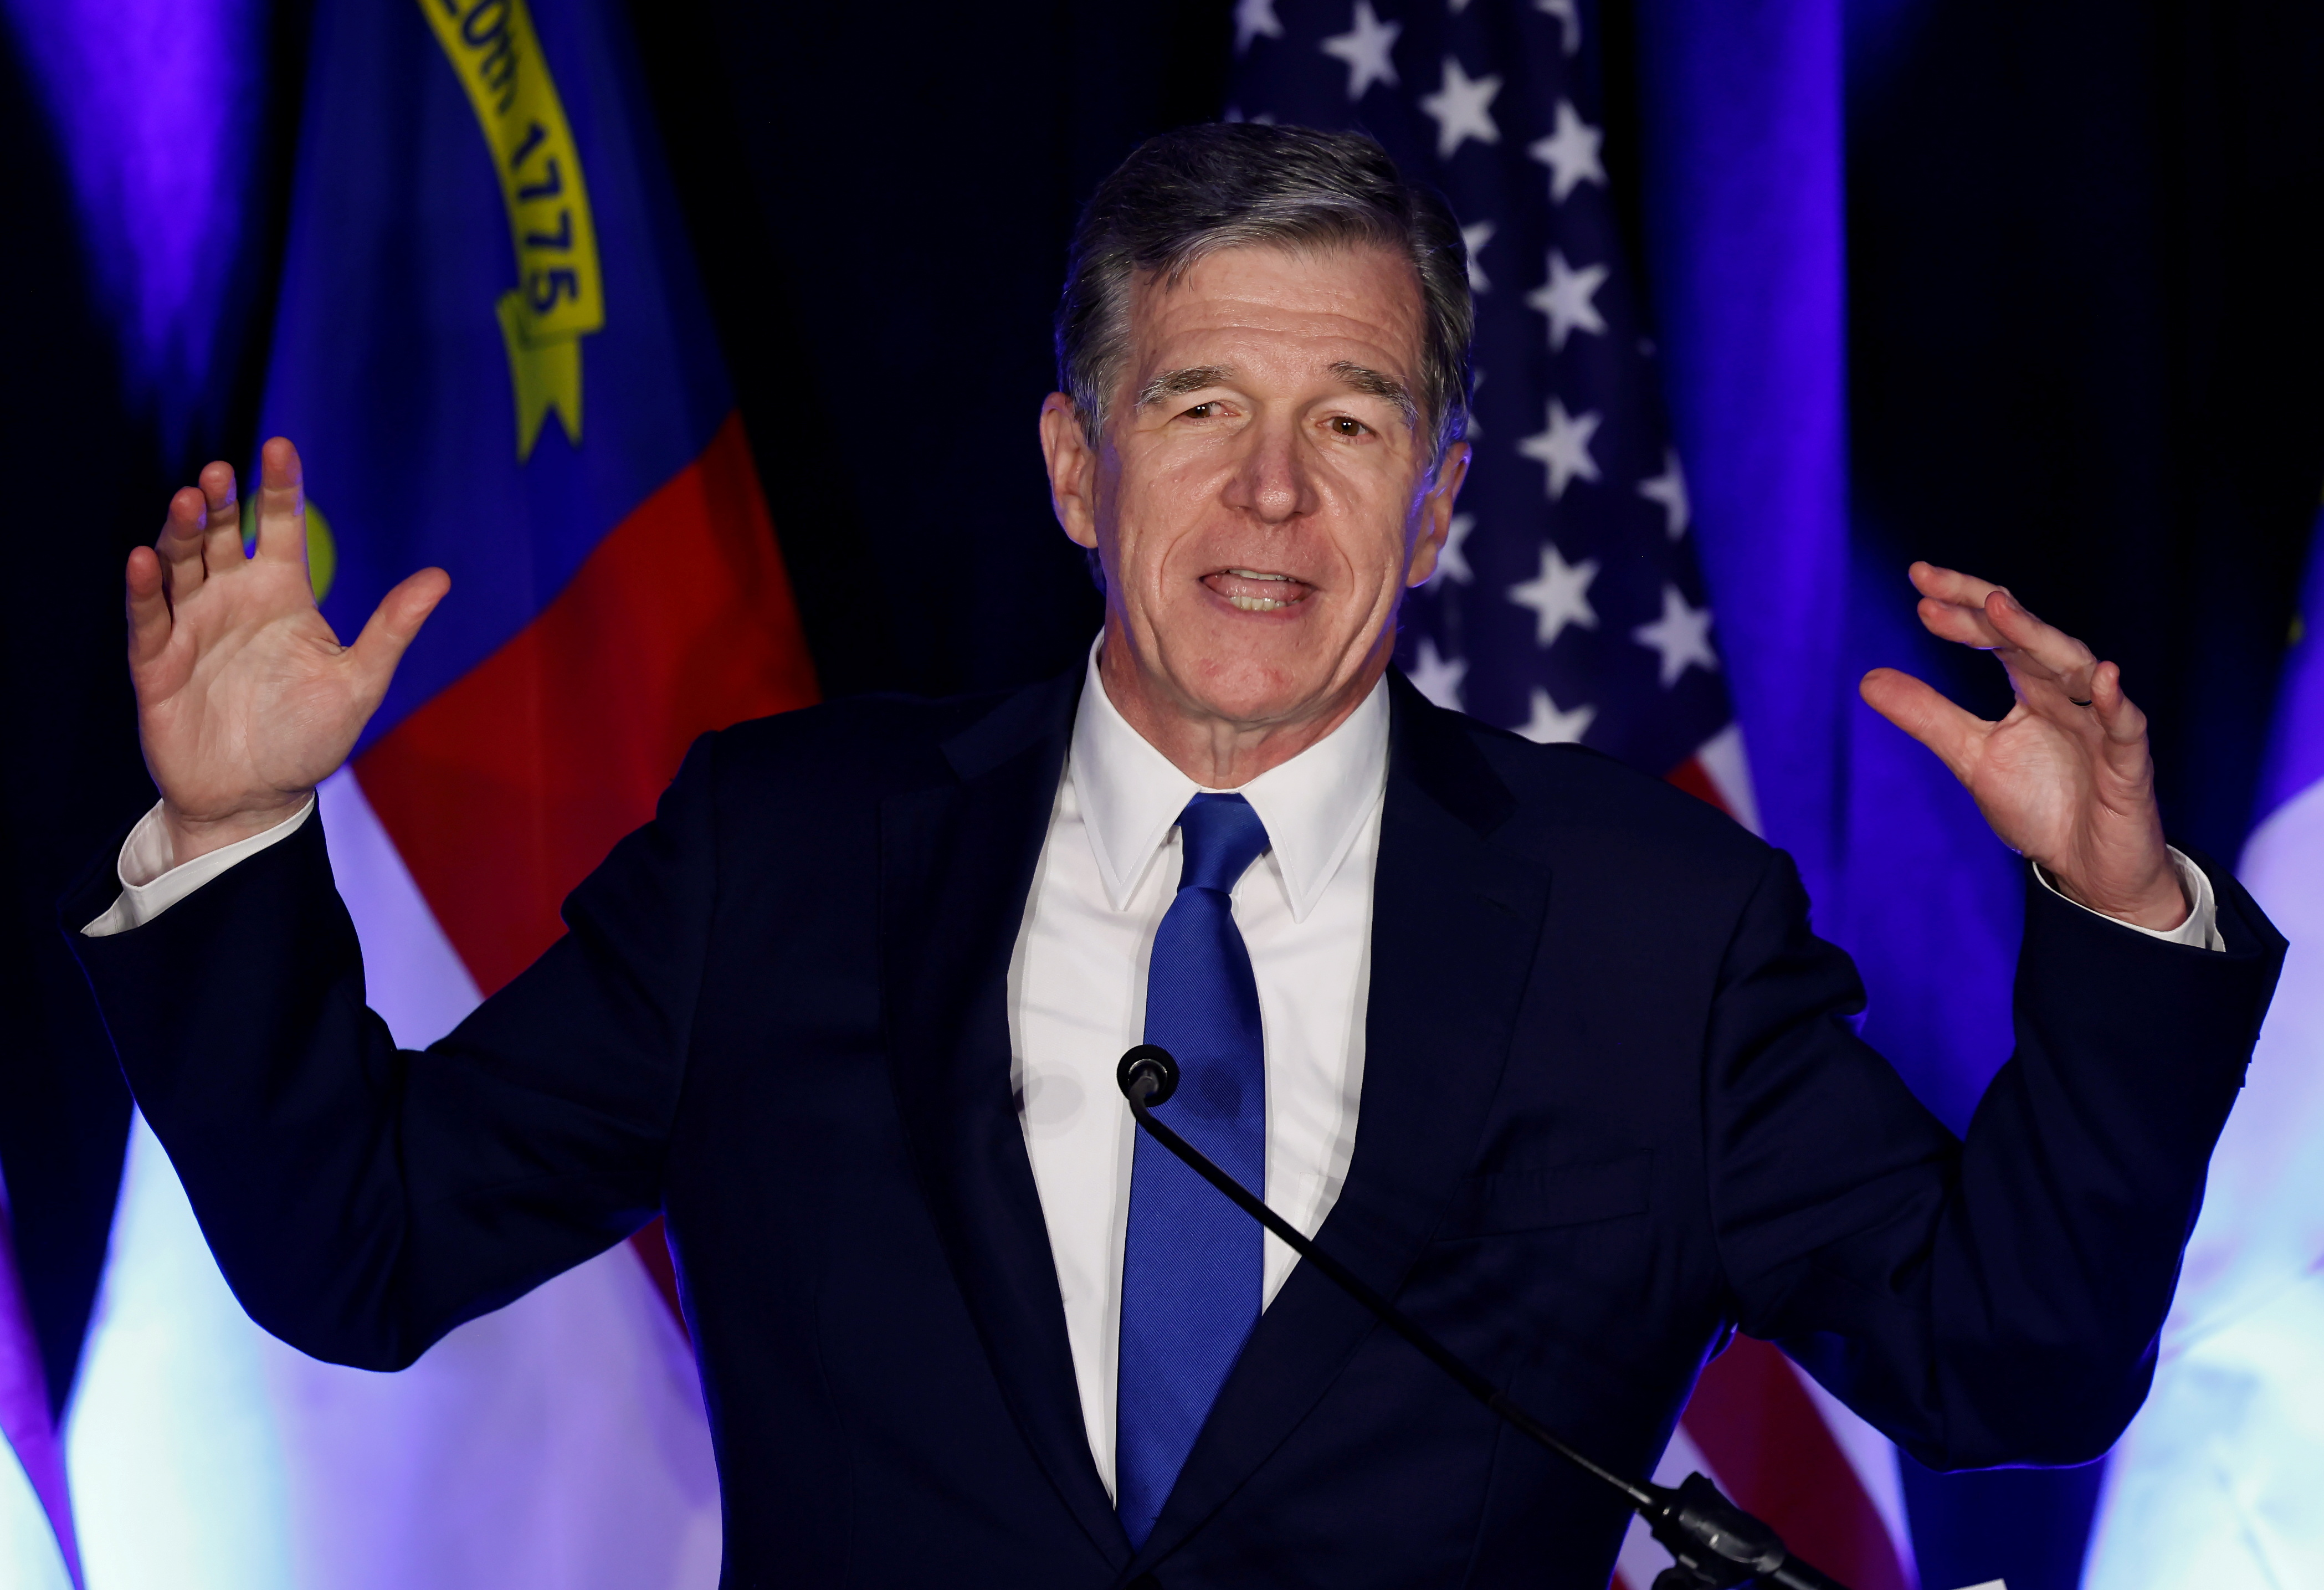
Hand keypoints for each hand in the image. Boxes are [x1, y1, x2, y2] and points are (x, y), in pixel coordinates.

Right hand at [129, 437, 448, 868]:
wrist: (260, 798)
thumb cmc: (310, 739)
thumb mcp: (360, 682)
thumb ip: (392, 629)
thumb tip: (440, 577)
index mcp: (282, 596)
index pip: (278, 527)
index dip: (279, 488)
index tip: (281, 446)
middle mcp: (233, 600)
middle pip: (220, 536)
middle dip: (217, 502)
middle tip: (218, 472)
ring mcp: (192, 628)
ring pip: (180, 565)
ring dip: (180, 532)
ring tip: (185, 499)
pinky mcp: (157, 663)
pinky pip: (147, 619)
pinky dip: (144, 590)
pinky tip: (144, 560)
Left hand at [1860, 562, 2186, 929]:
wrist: (2088, 868)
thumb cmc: (2040, 805)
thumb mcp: (1971, 757)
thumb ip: (1928, 717)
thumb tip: (1868, 679)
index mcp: (2033, 690)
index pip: (1997, 637)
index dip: (1960, 612)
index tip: (1917, 585)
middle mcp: (2067, 696)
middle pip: (2030, 638)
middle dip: (1986, 607)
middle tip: (1937, 583)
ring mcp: (2100, 725)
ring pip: (2074, 668)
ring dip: (2037, 636)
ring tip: (1999, 605)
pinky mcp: (2128, 764)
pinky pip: (2126, 726)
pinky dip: (2114, 701)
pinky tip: (2102, 676)